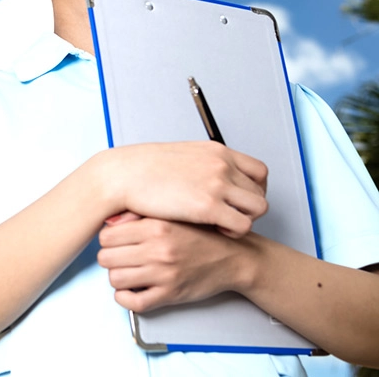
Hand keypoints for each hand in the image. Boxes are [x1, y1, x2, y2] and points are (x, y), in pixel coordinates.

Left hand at [97, 217, 250, 311]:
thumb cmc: (199, 234)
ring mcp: (164, 274)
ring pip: (116, 279)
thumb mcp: (171, 214)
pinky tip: (130, 290)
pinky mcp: (171, 294)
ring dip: (117, 277)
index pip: (106, 236)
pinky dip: (125, 298)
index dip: (107, 240)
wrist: (233, 256)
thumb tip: (108, 221)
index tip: (114, 242)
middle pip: (106, 258)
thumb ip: (138, 215)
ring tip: (127, 272)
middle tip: (119, 257)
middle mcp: (158, 250)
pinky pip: (134, 302)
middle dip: (110, 258)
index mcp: (155, 226)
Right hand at [106, 141, 268, 237]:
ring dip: (245, 218)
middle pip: (260, 191)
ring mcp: (217, 184)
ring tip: (225, 224)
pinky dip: (235, 231)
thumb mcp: (181, 156)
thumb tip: (207, 174)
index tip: (241, 200)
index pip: (259, 171)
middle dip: (248, 207)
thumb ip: (201, 164)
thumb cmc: (142, 169)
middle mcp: (222, 164)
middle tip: (230, 216)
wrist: (122, 175)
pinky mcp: (209, 207)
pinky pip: (243, 224)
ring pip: (258, 208)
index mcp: (216, 151)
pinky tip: (218, 230)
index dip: (255, 190)